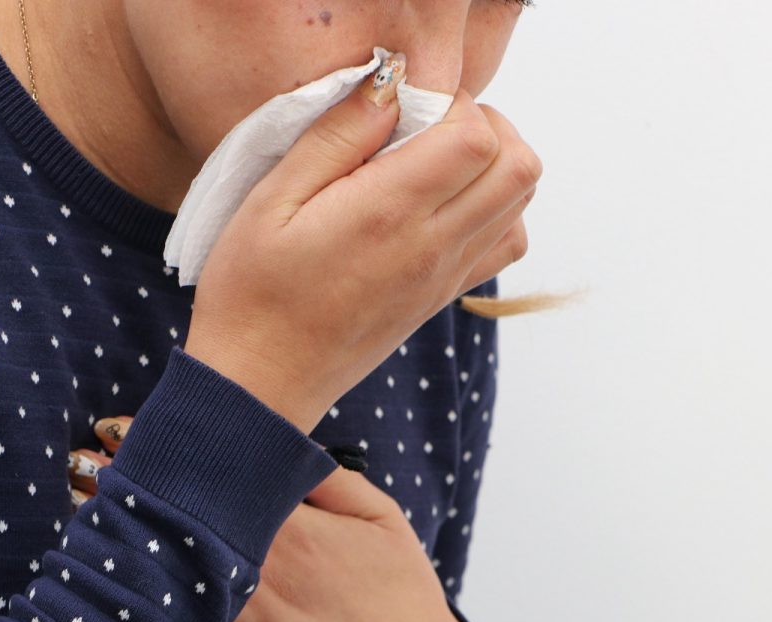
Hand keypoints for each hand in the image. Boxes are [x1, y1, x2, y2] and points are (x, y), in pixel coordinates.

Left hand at [72, 417, 477, 621]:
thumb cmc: (400, 593)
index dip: (162, 453)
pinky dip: (139, 617)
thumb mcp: (381, 516)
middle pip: (181, 527)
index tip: (119, 429)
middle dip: (128, 491)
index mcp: (295, 535)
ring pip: (170, 583)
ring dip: (121, 547)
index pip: (214, 482)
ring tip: (76, 510)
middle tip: (79, 462)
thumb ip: (325, 477)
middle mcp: (263, 580)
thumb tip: (272, 443)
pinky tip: (104, 589)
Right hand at [183, 52, 539, 433]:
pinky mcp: (438, 298)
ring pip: (520, 203)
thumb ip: (335, 138)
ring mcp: (442, 277)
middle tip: (427, 127)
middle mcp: (431, 246)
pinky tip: (441, 207)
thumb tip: (387, 88)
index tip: (404, 109)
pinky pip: (503, 246)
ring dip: (493, 167)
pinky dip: (493, 212)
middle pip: (519, 166)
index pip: (477, 137)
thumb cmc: (250, 293)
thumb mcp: (270, 200)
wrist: (259, 383)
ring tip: (433, 162)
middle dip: (487, 127)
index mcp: (388, 213)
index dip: (452, 105)